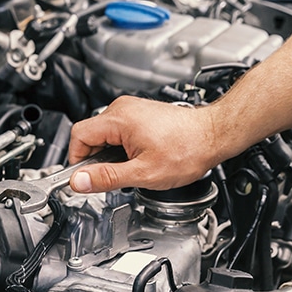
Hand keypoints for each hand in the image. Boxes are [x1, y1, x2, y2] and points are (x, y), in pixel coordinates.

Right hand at [67, 97, 222, 192]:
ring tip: (131, 167)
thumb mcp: (143, 173)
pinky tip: (139, 159)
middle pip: (90, 135)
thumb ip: (107, 178)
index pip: (78, 136)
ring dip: (110, 155)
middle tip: (112, 177)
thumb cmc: (187, 150)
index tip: (85, 177)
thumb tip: (79, 182)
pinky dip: (121, 148)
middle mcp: (122, 109)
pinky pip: (118, 132)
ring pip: (104, 135)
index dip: (78, 160)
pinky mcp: (140, 114)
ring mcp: (132, 109)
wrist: (213, 136)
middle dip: (96, 159)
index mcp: (119, 119)